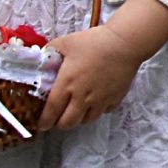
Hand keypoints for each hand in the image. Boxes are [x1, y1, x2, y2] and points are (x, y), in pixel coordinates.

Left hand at [38, 18, 158, 132]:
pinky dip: (98, 110)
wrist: (124, 43)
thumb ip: (51, 50)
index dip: (45, 121)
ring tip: (77, 111)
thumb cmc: (95, 42)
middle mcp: (82, 97)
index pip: (51, 111)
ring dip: (79, 118)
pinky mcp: (115, 98)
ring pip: (86, 120)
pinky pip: (104, 111)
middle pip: (68, 122)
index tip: (42, 125)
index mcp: (67, 84)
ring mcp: (100, 100)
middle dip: (61, 124)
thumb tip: (42, 56)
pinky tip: (96, 101)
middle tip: (59, 118)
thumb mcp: (67, 42)